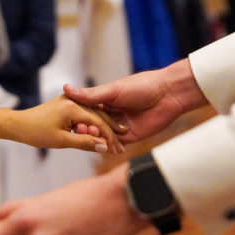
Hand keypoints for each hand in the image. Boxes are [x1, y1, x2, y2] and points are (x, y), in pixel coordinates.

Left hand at [17, 95, 124, 153]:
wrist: (18, 124)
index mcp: (72, 107)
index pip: (98, 122)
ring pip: (93, 114)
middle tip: (120, 147)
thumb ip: (84, 143)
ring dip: (102, 129)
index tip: (116, 149)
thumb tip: (103, 147)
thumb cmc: (35, 133)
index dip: (108, 137)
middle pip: (99, 116)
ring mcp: (70, 100)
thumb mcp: (61, 140)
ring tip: (112, 143)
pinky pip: (85, 114)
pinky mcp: (67, 103)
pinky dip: (92, 125)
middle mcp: (73, 100)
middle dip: (110, 132)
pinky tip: (99, 134)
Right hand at [63, 59, 206, 144]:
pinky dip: (107, 147)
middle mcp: (110, 113)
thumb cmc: (142, 86)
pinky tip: (100, 148)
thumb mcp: (113, 90)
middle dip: (85, 129)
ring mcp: (119, 126)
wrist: (168, 94)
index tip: (69, 120)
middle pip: (92, 125)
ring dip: (95, 139)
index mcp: (104, 100)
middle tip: (80, 131)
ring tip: (90, 139)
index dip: (77, 117)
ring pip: (102, 136)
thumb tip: (66, 88)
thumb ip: (91, 94)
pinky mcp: (130, 137)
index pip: (85, 111)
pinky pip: (115, 144)